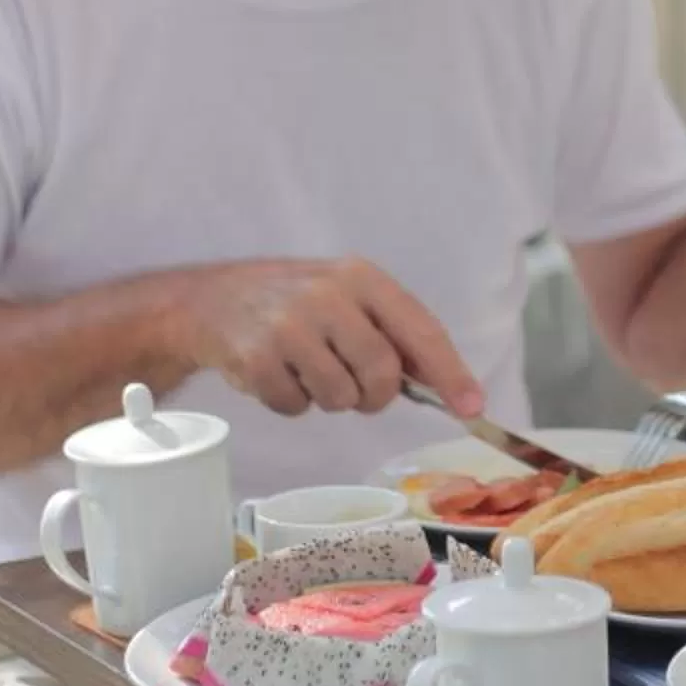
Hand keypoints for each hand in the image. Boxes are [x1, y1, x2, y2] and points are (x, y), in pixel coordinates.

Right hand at [174, 259, 484, 418]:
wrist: (213, 299)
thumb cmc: (296, 304)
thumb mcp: (348, 299)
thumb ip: (393, 334)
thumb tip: (449, 387)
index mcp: (362, 278)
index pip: (420, 330)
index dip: (450, 373)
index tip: (472, 407)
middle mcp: (328, 295)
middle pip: (381, 374)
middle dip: (373, 395)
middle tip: (355, 388)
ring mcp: (289, 325)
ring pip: (339, 397)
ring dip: (328, 399)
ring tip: (307, 370)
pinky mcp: (256, 357)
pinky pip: (295, 407)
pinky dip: (291, 403)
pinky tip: (276, 374)